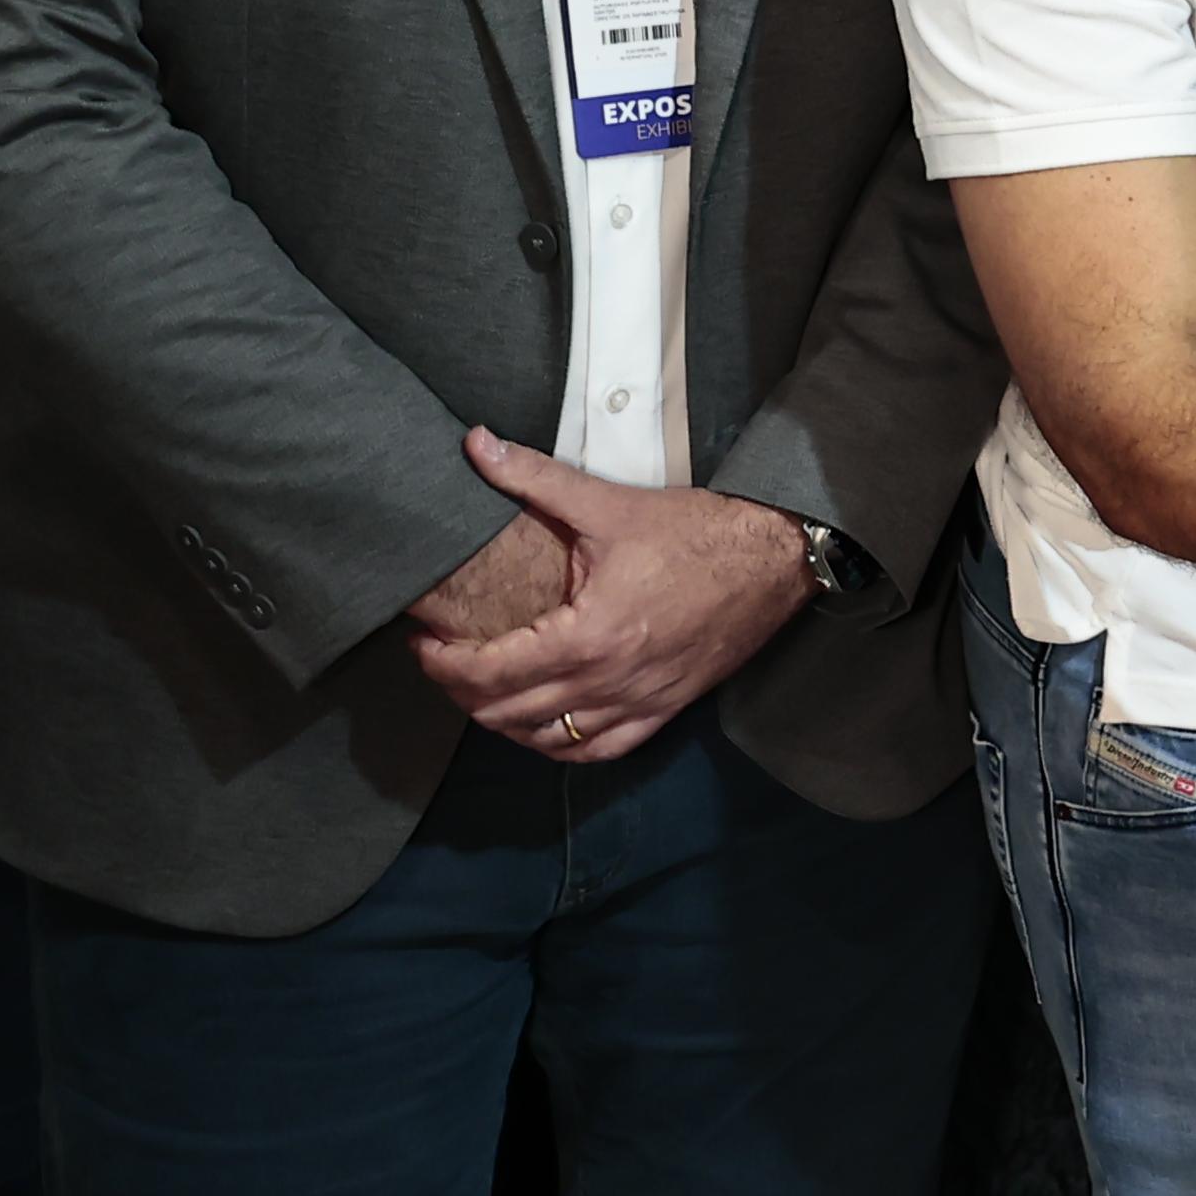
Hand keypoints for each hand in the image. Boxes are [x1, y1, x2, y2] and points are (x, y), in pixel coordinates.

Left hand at [406, 429, 811, 762]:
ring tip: (485, 690)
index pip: (488, 673)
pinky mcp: (663, 709)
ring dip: (504, 722)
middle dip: (461, 692)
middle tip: (445, 660)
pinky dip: (559, 745)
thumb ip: (533, 478)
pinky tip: (544, 724)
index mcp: (588, 635)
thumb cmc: (694, 532)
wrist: (772, 558)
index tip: (424, 643)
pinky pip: (597, 751)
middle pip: (506, 713)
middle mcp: (609, 680)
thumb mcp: (608, 504)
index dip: (441, 664)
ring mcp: (638, 702)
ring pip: (546, 741)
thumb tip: (474, 444)